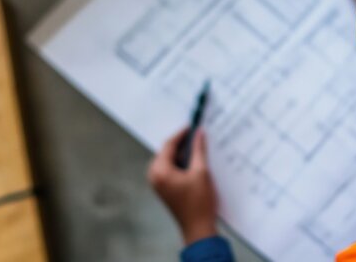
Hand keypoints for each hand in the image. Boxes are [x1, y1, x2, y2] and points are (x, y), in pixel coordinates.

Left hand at [147, 127, 217, 244]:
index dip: (181, 134)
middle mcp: (154, 176)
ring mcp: (158, 184)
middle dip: (181, 144)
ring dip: (182, 154)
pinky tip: (193, 161)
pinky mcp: (164, 189)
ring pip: (169, 161)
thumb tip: (199, 134)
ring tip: (197, 147)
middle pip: (166, 152)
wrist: (198, 228)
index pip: (168, 146)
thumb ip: (198, 150)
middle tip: (196, 135)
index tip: (192, 126)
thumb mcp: (201, 172)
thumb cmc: (199, 202)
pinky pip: (170, 170)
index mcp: (160, 171)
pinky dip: (181, 164)